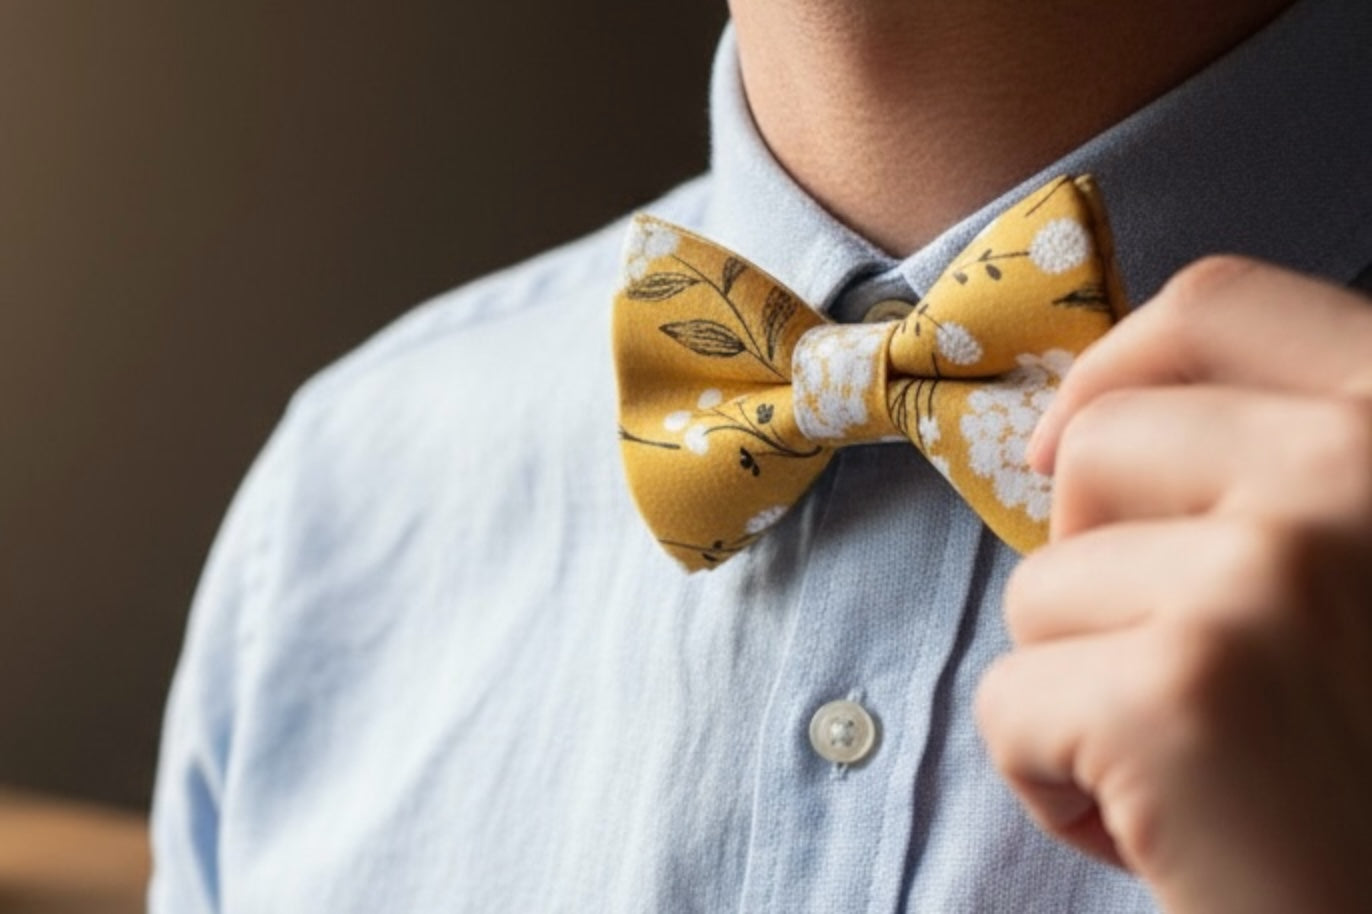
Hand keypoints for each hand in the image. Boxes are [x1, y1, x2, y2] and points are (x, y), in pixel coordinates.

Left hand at [975, 256, 1371, 912]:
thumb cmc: (1354, 755)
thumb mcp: (1356, 567)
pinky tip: (1157, 826)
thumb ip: (1270, 474)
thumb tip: (1084, 426)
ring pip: (1041, 583)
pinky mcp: (1179, 694)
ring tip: (1189, 761)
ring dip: (1081, 684)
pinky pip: (1008, 698)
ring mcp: (1268, 577)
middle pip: (1101, 445)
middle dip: (1096, 564)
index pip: (1218, 304)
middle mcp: (1358, 471)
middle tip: (1178, 665)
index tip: (1067, 449)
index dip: (1113, 368)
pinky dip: (1049, 775)